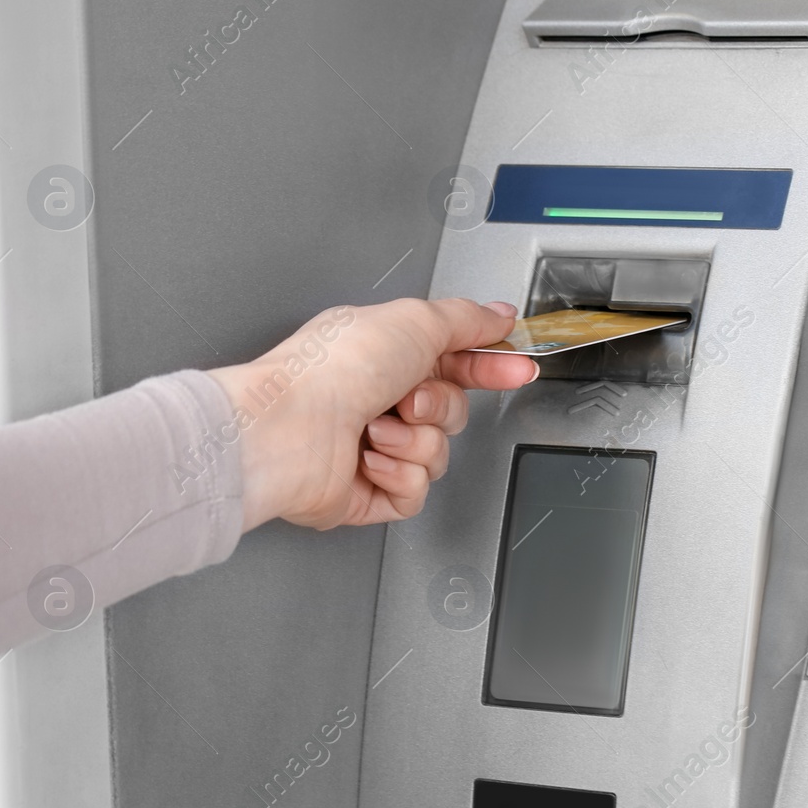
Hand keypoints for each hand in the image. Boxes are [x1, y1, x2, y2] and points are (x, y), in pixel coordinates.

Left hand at [206, 298, 536, 530]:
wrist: (287, 430)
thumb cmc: (330, 371)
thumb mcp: (414, 321)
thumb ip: (466, 319)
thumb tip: (499, 315)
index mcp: (384, 354)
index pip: (455, 360)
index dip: (490, 364)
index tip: (520, 367)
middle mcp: (376, 398)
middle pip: (452, 411)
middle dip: (440, 407)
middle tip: (410, 399)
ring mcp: (371, 447)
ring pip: (437, 454)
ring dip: (415, 441)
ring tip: (375, 430)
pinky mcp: (366, 492)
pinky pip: (416, 492)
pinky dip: (398, 475)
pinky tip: (369, 461)